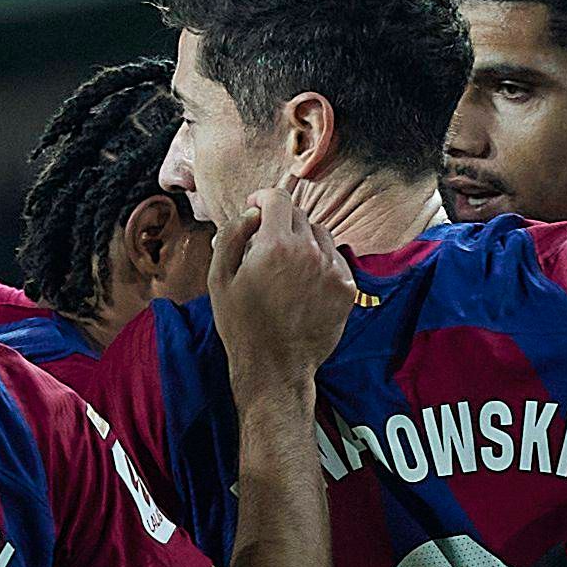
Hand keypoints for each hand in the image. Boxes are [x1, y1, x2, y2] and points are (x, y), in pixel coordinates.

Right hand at [210, 183, 354, 381]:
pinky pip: (335, 257)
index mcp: (275, 245)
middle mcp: (309, 252)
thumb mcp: (219, 279)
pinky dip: (320, 260)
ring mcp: (332, 270)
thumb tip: (251, 213)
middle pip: (298, 215)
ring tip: (286, 265)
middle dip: (280, 222)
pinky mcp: (347, 287)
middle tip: (265, 245)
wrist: (275, 368)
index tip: (255, 209)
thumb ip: (231, 235)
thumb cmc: (241, 325)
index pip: (277, 198)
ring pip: (319, 234)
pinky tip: (304, 281)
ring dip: (302, 240)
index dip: (263, 198)